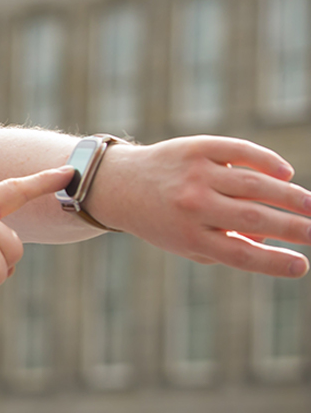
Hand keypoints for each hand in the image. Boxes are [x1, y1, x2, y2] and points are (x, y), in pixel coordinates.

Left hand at [87, 136, 310, 276]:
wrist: (120, 184)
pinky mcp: (195, 148)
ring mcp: (194, 174)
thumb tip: (271, 240)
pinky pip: (238, 151)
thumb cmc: (163, 220)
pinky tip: (286, 172)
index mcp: (189, 236)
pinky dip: (265, 160)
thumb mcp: (187, 244)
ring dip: (290, 195)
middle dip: (294, 227)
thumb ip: (227, 247)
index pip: (241, 253)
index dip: (274, 261)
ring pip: (253, 184)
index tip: (301, 265)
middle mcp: (191, 205)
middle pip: (253, 218)